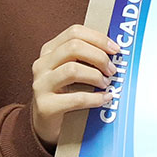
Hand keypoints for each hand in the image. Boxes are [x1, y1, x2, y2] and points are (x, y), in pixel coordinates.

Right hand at [31, 24, 120, 149]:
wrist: (46, 123)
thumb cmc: (66, 93)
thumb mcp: (73, 70)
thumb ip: (87, 58)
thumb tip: (115, 51)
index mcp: (50, 50)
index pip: (75, 32)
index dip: (98, 38)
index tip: (115, 49)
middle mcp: (42, 64)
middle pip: (74, 47)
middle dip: (99, 57)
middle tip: (112, 69)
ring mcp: (41, 84)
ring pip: (72, 69)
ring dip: (96, 76)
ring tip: (106, 84)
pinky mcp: (45, 106)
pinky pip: (75, 98)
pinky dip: (95, 98)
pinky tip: (105, 98)